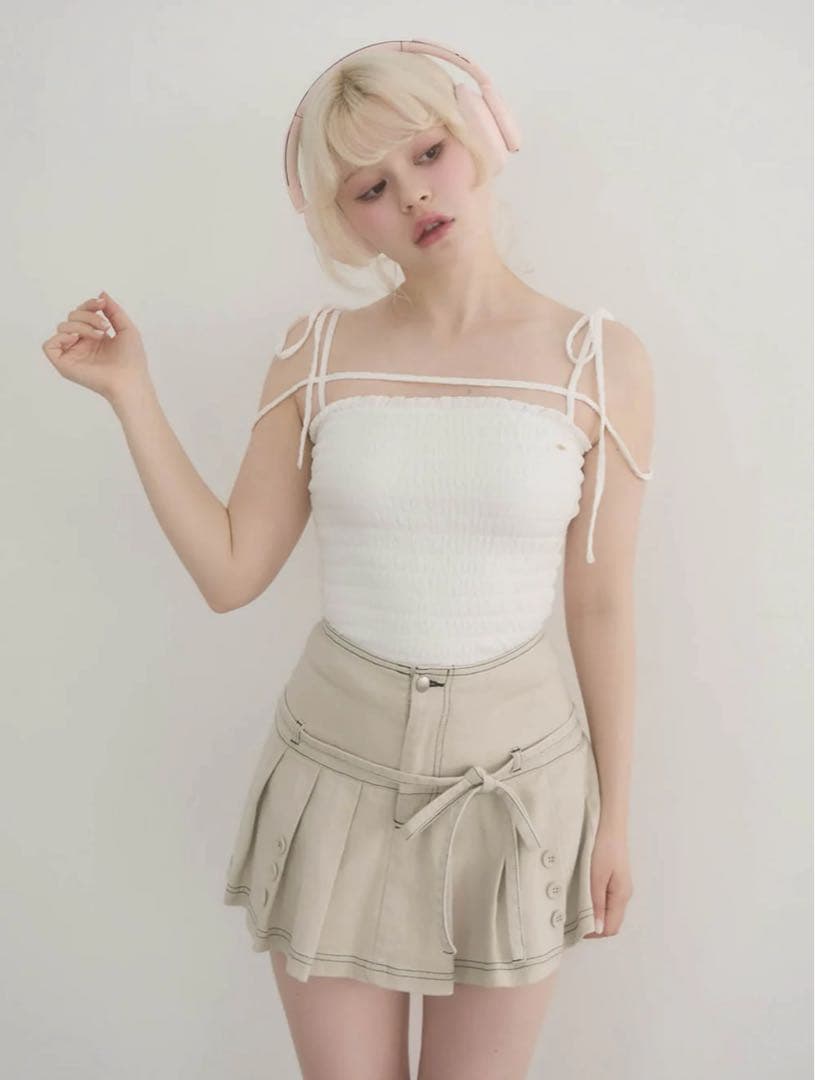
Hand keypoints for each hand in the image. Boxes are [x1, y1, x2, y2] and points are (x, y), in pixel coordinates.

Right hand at [41, 291, 148, 403]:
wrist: (130, 379)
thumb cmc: (132, 359)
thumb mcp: (126, 328)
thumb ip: (113, 310)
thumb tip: (101, 294)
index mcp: (93, 336)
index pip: (82, 313)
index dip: (89, 304)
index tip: (101, 304)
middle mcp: (81, 344)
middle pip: (72, 317)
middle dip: (88, 316)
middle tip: (105, 327)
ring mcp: (72, 354)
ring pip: (63, 327)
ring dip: (81, 326)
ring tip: (99, 336)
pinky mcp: (63, 364)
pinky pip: (49, 345)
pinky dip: (60, 337)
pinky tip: (76, 339)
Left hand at [584, 818, 632, 937]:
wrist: (610, 825)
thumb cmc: (604, 848)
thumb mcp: (596, 877)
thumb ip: (597, 903)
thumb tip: (598, 929)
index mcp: (621, 896)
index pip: (611, 928)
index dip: (594, 933)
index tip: (576, 929)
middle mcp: (624, 894)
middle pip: (611, 922)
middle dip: (594, 926)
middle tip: (573, 920)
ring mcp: (620, 887)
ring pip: (609, 911)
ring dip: (594, 915)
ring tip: (576, 909)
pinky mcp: (615, 880)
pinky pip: (607, 900)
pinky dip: (596, 904)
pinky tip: (584, 896)